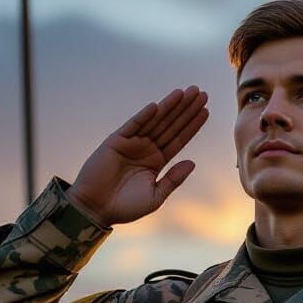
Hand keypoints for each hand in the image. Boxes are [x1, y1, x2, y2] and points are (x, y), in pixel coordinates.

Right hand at [66, 86, 208, 225]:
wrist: (96, 210)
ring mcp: (132, 143)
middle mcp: (147, 148)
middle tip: (201, 93)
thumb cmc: (125, 207)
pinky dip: (145, 115)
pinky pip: (133, 125)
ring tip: (185, 92)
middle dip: (186, 109)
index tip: (206, 110)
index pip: (179, 138)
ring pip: (156, 121)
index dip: (192, 125)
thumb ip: (173, 179)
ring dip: (170, 106)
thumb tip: (192, 162)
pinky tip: (158, 106)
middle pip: (171, 125)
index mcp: (157, 161)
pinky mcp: (116, 141)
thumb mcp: (156, 195)